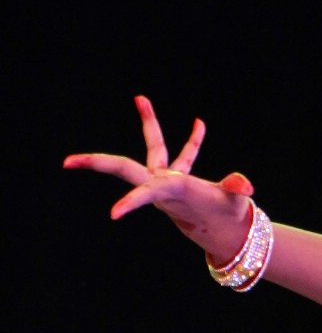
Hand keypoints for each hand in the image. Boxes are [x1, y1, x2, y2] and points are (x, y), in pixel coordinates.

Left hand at [64, 95, 254, 265]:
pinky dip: (193, 141)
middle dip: (97, 163)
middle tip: (66, 162)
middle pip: (123, 168)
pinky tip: (199, 123)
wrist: (227, 234)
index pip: (146, 191)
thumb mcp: (233, 205)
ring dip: (150, 122)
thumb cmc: (228, 220)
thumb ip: (236, 190)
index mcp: (171, 192)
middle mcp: (162, 185)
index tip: (113, 215)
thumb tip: (244, 185)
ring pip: (154, 147)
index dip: (131, 201)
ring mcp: (168, 180)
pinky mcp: (178, 178)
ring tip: (141, 98)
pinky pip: (183, 154)